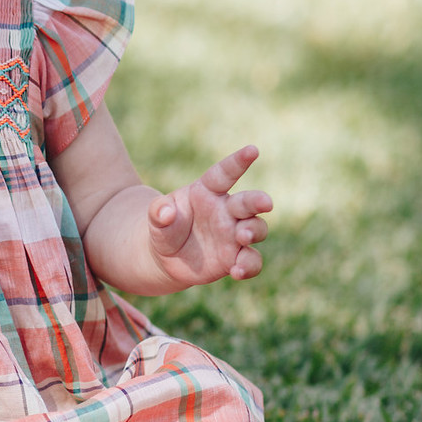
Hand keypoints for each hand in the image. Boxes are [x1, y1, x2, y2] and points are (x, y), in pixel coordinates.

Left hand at [148, 145, 271, 287]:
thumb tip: (165, 212)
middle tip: (265, 203)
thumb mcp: (156, 218)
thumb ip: (158, 212)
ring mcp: (234, 234)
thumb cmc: (165, 227)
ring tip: (243, 237)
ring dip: (254, 231)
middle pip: (248, 202)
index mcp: (208, 191)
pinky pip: (252, 261)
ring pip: (257, 229)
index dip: (238, 161)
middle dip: (258, 201)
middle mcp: (227, 210)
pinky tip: (237, 271)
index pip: (225, 173)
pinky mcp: (236, 257)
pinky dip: (249, 266)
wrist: (166, 256)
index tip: (253, 150)